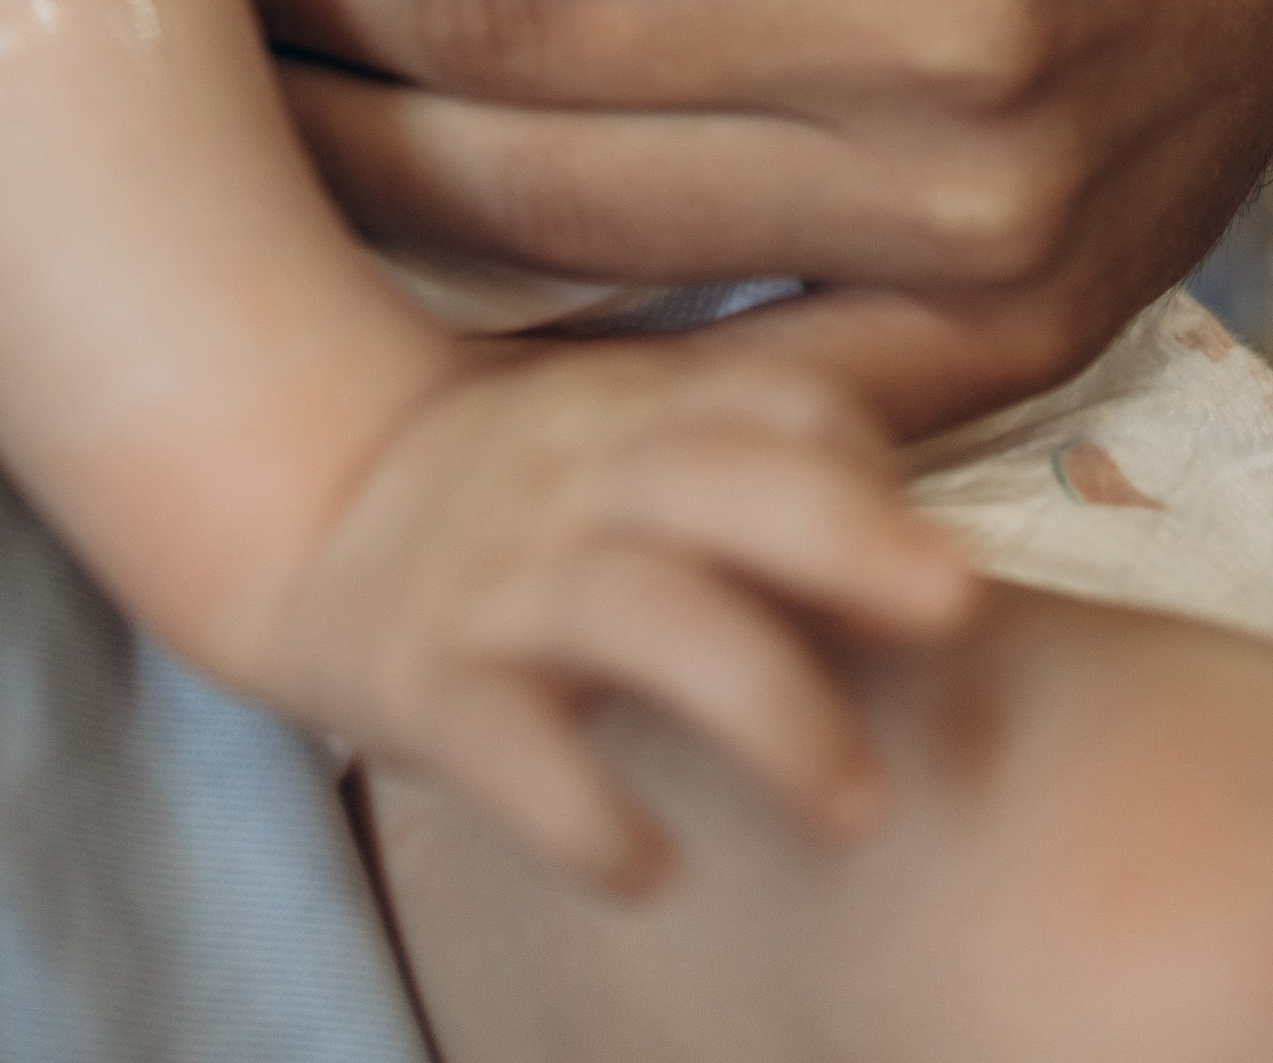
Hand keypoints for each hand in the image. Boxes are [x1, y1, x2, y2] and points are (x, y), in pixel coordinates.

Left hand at [198, 0, 1272, 441]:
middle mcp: (948, 29)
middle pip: (523, 60)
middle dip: (312, 14)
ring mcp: (974, 210)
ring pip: (570, 227)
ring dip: (367, 172)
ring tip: (244, 102)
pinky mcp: (995, 333)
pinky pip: (705, 364)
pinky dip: (539, 336)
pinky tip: (410, 270)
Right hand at [263, 335, 974, 891]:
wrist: (310, 504)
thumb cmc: (535, 495)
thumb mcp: (634, 442)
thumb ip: (767, 471)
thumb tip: (944, 556)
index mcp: (640, 413)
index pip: (777, 402)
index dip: (867, 466)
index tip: (937, 564)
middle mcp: (581, 477)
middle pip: (727, 481)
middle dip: (850, 537)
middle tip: (962, 608)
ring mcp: (504, 577)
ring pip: (645, 618)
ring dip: (766, 709)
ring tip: (857, 810)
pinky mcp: (428, 682)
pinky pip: (511, 749)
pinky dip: (584, 812)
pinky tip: (653, 870)